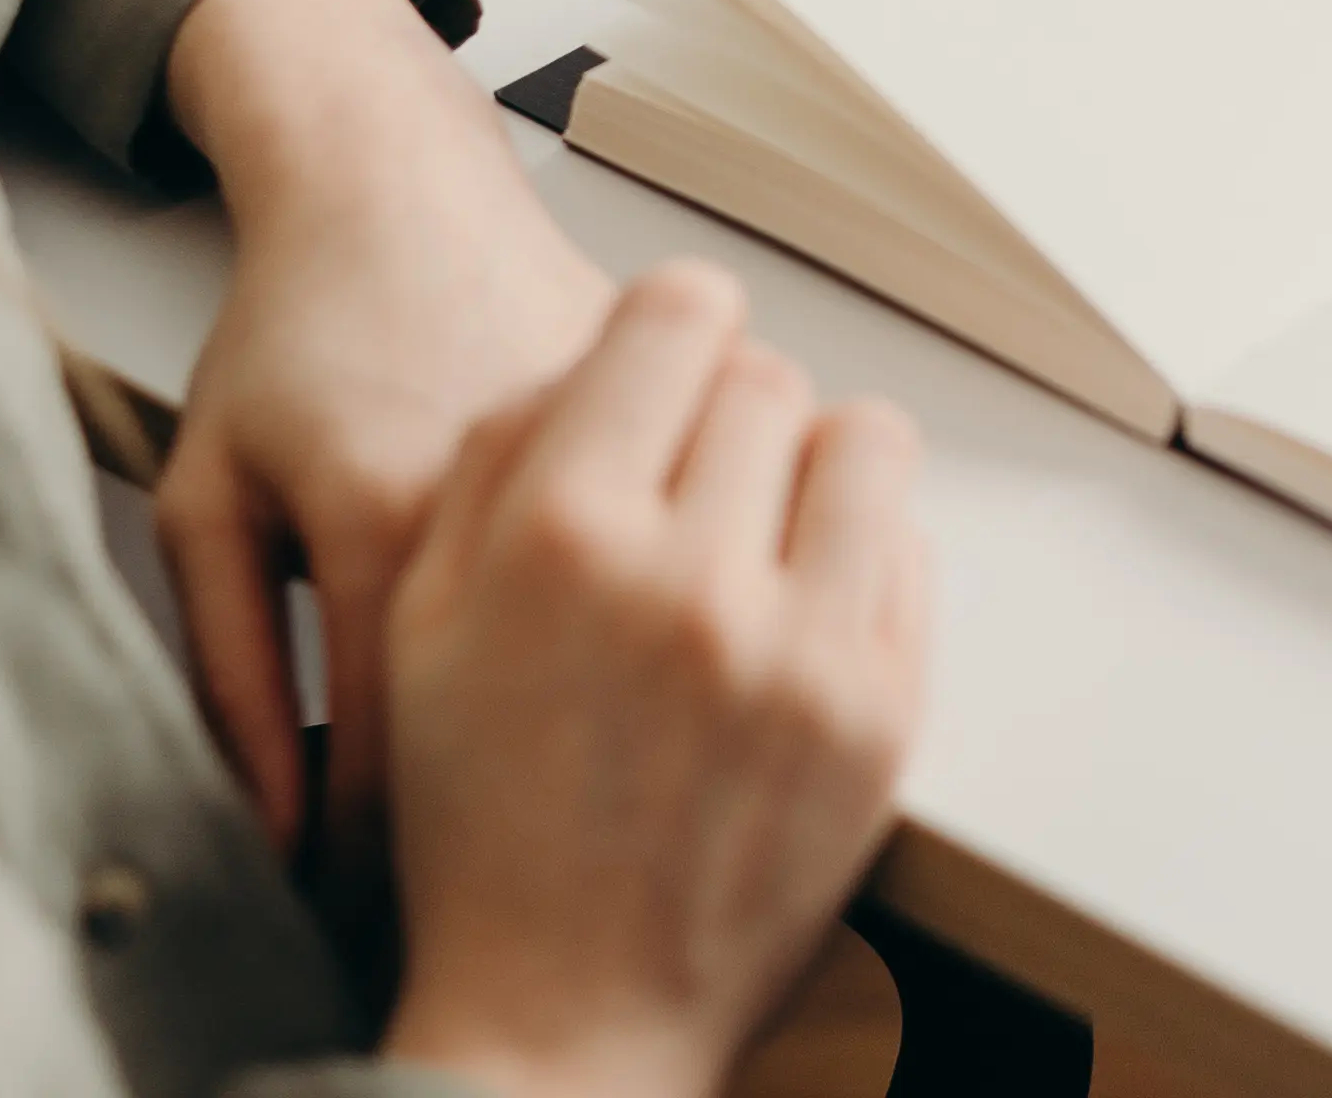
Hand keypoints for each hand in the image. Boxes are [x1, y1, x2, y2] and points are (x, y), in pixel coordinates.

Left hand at [155, 0, 614, 869]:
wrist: (394, 183)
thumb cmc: (296, 333)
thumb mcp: (210, 497)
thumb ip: (229, 673)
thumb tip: (272, 834)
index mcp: (386, 520)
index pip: (389, 769)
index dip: (367, 877)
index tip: (356, 927)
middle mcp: (517, 498)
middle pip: (519, 736)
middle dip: (485, 836)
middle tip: (447, 891)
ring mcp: (610, 465)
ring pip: (616, 659)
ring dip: (577, 741)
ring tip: (525, 800)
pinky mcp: (667, 440)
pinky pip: (667, 568)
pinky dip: (629, 637)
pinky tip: (586, 684)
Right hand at [380, 265, 932, 1097]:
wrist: (562, 1017)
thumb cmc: (480, 824)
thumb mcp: (424, 618)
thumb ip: (500, 460)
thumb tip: (597, 355)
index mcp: (563, 536)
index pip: (679, 315)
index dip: (672, 322)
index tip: (666, 350)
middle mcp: (689, 579)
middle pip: (767, 375)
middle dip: (728, 405)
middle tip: (692, 468)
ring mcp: (800, 650)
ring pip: (862, 441)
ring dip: (813, 463)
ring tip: (759, 522)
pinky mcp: (882, 714)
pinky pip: (908, 550)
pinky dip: (858, 554)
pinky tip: (794, 603)